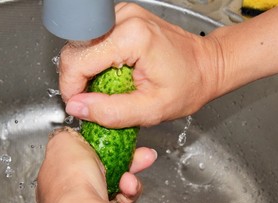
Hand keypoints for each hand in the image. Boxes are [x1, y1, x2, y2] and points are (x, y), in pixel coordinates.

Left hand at [36, 128, 156, 202]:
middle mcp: (68, 195)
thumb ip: (67, 136)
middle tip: (140, 155)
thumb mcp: (63, 142)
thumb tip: (70, 134)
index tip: (113, 141)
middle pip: (100, 170)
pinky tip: (129, 187)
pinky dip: (129, 192)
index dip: (98, 147)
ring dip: (129, 175)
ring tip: (138, 170)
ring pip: (114, 186)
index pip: (77, 157)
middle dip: (124, 160)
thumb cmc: (70, 182)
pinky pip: (122, 201)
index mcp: (53, 175)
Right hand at [59, 3, 221, 127]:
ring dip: (86, 71)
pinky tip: (113, 73)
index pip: (77, 60)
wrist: (207, 66)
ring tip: (108, 87)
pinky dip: (96, 61)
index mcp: (132, 37)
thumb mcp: (151, 109)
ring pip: (81, 45)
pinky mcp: (123, 19)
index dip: (71, 88)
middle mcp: (124, 18)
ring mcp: (123, 15)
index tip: (79, 105)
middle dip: (77, 80)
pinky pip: (94, 41)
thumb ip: (111, 111)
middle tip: (94, 100)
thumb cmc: (188, 85)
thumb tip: (77, 108)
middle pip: (75, 49)